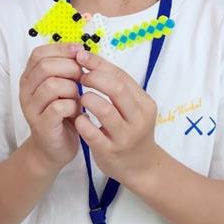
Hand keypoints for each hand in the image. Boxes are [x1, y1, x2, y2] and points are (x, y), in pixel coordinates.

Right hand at [19, 42, 82, 170]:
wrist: (54, 148)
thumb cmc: (62, 114)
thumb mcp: (64, 86)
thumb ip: (67, 68)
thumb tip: (80, 50)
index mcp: (30, 78)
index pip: (39, 54)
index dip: (61, 49)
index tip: (80, 53)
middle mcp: (26, 91)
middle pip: (45, 66)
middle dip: (70, 68)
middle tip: (82, 78)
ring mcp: (31, 109)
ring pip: (52, 85)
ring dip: (72, 88)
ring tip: (78, 97)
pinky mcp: (42, 125)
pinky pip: (58, 107)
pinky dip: (72, 106)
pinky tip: (77, 111)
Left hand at [74, 47, 160, 184]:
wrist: (141, 167)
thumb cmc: (131, 131)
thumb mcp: (133, 109)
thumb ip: (117, 88)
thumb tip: (91, 60)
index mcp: (144, 103)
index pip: (121, 76)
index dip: (99, 64)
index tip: (82, 57)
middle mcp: (138, 118)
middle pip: (116, 89)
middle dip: (94, 78)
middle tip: (80, 77)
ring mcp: (124, 136)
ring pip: (104, 109)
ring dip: (87, 99)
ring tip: (80, 98)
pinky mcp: (110, 151)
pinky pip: (92, 132)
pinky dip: (81, 121)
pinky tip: (79, 119)